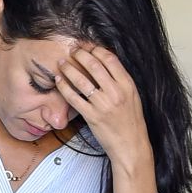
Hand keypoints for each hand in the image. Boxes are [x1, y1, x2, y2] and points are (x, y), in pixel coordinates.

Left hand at [54, 45, 156, 192]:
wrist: (131, 146)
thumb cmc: (131, 122)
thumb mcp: (132, 97)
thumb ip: (120, 81)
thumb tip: (105, 64)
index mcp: (128, 85)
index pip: (110, 59)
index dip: (96, 49)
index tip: (87, 46)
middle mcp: (116, 92)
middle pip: (94, 65)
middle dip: (80, 54)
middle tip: (71, 50)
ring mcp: (103, 104)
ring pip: (82, 79)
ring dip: (69, 68)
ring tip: (61, 63)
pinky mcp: (92, 116)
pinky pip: (74, 98)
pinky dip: (64, 87)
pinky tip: (59, 81)